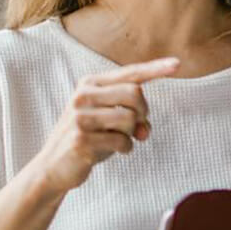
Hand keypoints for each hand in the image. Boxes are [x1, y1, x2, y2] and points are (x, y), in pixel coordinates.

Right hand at [34, 56, 179, 194]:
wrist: (53, 165)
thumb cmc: (86, 137)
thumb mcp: (105, 116)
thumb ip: (130, 113)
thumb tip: (145, 128)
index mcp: (90, 83)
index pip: (129, 72)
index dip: (155, 69)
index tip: (177, 64)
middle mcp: (83, 95)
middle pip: (135, 94)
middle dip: (143, 113)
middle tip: (138, 128)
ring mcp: (81, 117)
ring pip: (130, 119)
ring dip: (132, 134)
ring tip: (118, 140)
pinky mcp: (82, 139)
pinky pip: (122, 141)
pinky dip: (124, 148)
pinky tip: (112, 150)